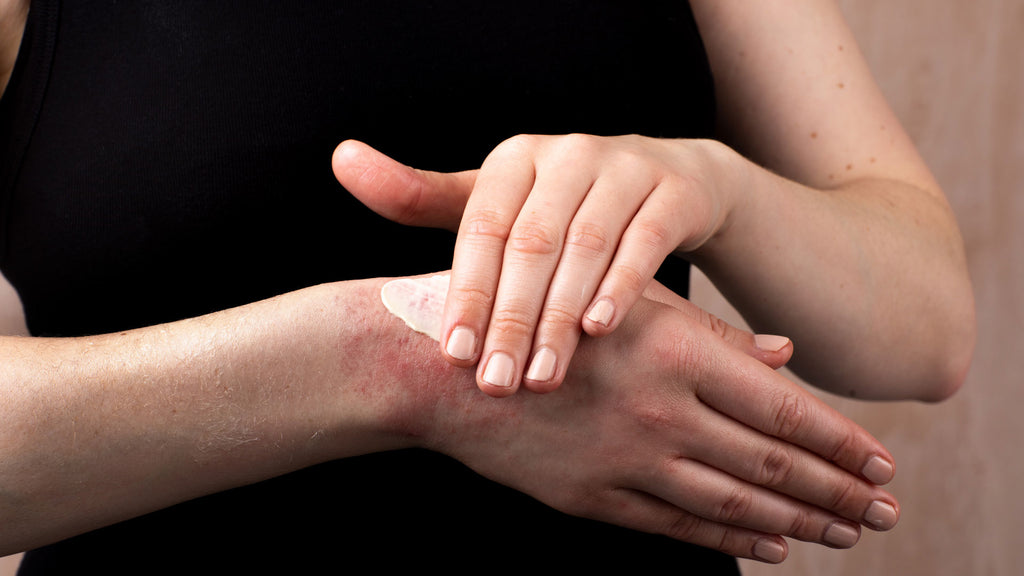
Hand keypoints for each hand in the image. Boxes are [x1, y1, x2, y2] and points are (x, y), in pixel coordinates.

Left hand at [334, 135, 739, 396]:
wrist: (667, 185)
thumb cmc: (559, 207)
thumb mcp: (494, 202)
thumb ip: (421, 196)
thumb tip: (340, 158)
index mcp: (513, 160)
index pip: (480, 229)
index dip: (465, 293)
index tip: (453, 357)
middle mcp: (565, 155)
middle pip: (531, 243)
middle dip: (511, 319)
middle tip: (496, 383)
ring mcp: (623, 168)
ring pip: (586, 245)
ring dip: (561, 315)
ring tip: (543, 375)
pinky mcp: (673, 192)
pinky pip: (645, 242)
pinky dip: (622, 287)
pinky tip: (601, 331)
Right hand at [376, 274, 898, 563]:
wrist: (443, 367)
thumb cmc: (538, 311)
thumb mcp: (627, 304)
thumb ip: (709, 334)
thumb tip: (784, 355)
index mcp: (675, 352)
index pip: (782, 407)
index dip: (839, 439)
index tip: (883, 462)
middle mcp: (659, 411)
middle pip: (770, 461)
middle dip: (836, 490)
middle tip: (885, 513)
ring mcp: (625, 460)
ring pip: (732, 500)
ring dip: (796, 521)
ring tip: (843, 533)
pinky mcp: (591, 496)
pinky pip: (676, 525)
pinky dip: (728, 538)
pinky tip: (767, 545)